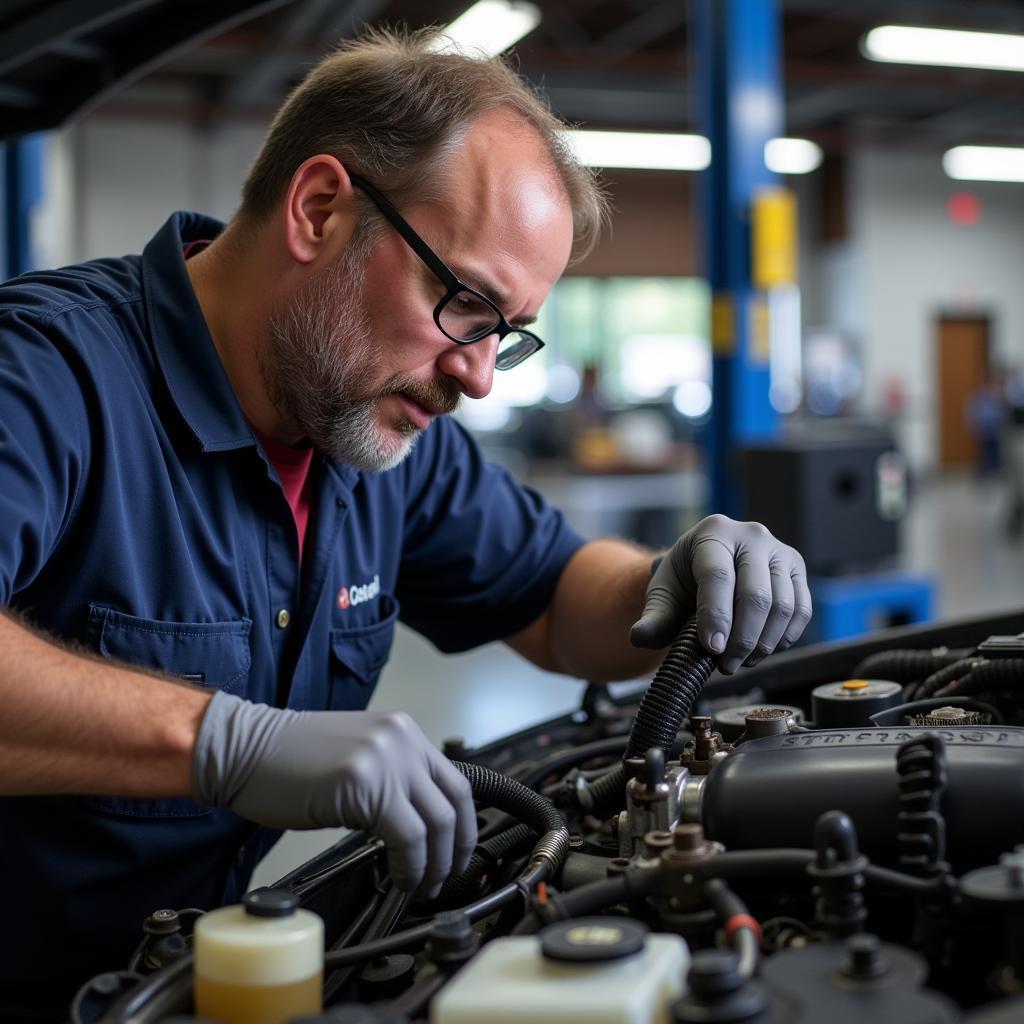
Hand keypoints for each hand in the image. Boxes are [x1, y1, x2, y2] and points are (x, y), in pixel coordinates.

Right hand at [192, 692, 476, 896]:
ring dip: (435, 864)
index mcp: (402, 732)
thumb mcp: (357, 757)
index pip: (456, 781)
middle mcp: (401, 739)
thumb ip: (392, 777)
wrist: (243, 749)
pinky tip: (399, 877)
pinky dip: (410, 866)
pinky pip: (407, 836)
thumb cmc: (287, 761)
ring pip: (437, 823)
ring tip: (422, 884)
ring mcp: (385, 758)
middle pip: (455, 803)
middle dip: (457, 849)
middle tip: (447, 877)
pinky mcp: (365, 783)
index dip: (464, 825)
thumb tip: (419, 823)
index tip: (458, 852)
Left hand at [630, 514, 811, 673]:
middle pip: (755, 595)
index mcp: (713, 533)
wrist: (708, 567)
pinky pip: (801, 611)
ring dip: (762, 644)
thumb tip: (640, 638)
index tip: (712, 648)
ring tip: (739, 661)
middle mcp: (752, 536)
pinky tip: (760, 650)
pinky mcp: (797, 570)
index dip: (716, 616)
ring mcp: (779, 552)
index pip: (718, 576)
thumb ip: (653, 617)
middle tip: (725, 665)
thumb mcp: (664, 593)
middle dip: (741, 639)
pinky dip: (783, 638)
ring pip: (782, 607)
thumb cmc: (685, 579)